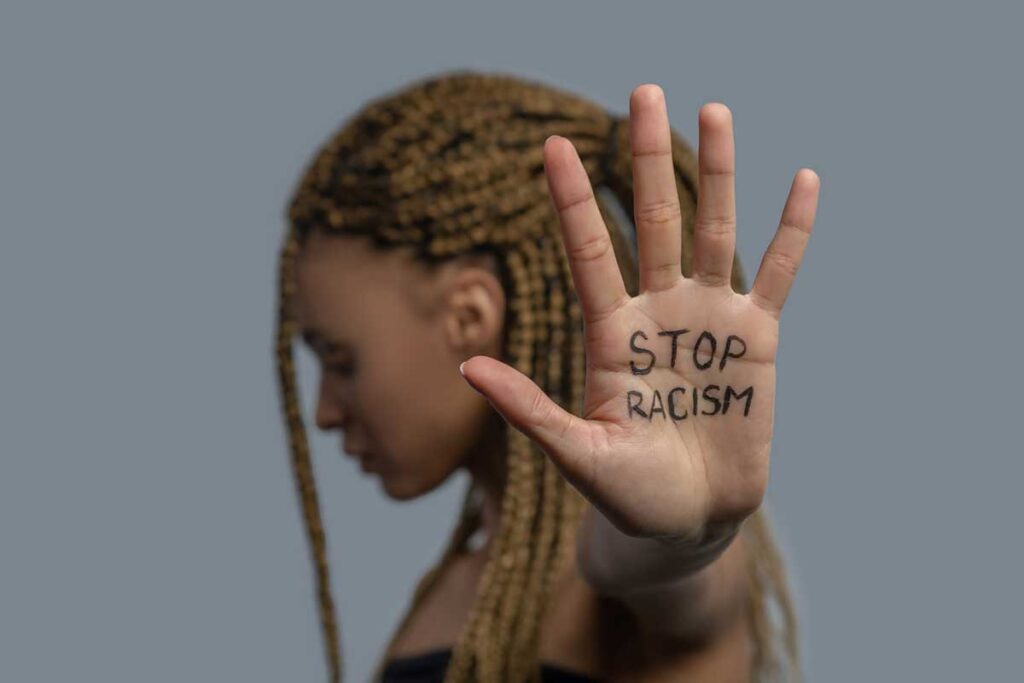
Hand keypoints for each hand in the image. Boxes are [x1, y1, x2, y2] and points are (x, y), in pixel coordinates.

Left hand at [459, 84, 818, 543]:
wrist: (688, 521)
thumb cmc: (627, 493)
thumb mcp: (577, 452)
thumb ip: (530, 408)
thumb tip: (467, 366)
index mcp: (610, 334)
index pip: (588, 251)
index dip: (574, 200)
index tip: (554, 146)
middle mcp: (657, 312)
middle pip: (651, 220)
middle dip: (645, 159)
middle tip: (641, 92)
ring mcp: (707, 320)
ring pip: (712, 231)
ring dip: (716, 173)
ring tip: (713, 110)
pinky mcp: (755, 341)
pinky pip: (776, 274)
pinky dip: (791, 232)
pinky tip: (801, 180)